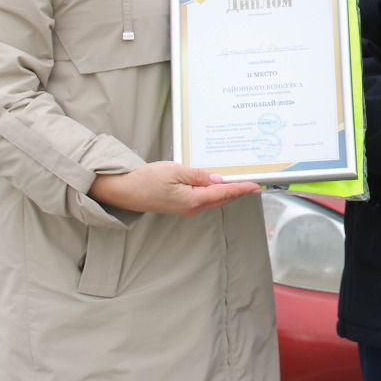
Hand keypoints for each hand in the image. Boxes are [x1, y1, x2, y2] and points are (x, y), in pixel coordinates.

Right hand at [89, 162, 260, 215]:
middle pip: (221, 199)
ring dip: (228, 193)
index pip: (223, 194)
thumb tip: (218, 179)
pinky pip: (205, 200)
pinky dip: (215, 193)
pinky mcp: (182, 206)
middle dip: (238, 191)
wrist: (125, 191)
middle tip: (254, 182)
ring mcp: (187, 209)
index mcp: (192, 201)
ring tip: (242, 182)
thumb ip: (198, 175)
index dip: (241, 189)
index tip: (255, 186)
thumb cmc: (146, 180)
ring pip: (214, 200)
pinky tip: (219, 185)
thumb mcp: (175, 171)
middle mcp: (192, 208)